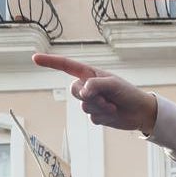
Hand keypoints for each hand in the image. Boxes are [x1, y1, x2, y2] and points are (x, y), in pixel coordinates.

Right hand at [32, 55, 158, 132]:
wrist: (140, 112)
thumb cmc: (128, 93)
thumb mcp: (113, 84)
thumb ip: (96, 85)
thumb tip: (82, 92)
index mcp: (90, 74)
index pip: (66, 66)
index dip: (50, 62)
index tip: (34, 59)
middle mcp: (88, 86)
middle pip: (74, 91)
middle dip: (89, 96)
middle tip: (107, 99)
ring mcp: (91, 101)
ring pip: (84, 106)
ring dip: (99, 108)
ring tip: (113, 106)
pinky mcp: (96, 114)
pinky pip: (92, 118)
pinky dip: (103, 117)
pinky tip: (113, 114)